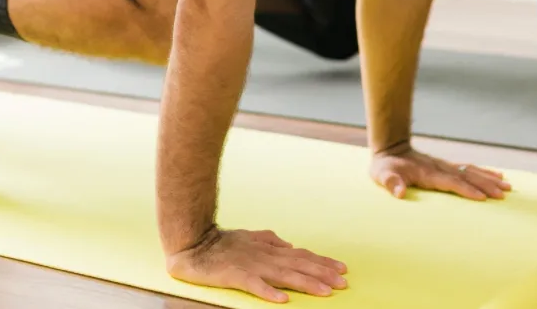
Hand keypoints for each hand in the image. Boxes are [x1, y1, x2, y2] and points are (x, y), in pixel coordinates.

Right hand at [166, 227, 347, 303]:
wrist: (193, 243)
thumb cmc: (221, 242)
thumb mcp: (249, 237)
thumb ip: (269, 239)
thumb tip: (289, 244)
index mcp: (269, 248)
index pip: (301, 255)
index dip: (322, 262)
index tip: (342, 269)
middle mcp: (264, 255)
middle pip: (299, 265)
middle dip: (323, 274)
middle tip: (343, 283)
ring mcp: (251, 265)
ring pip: (284, 275)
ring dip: (306, 283)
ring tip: (324, 292)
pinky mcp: (235, 275)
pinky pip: (254, 285)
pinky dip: (268, 291)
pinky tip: (283, 299)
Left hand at [369, 143, 512, 200]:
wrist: (391, 149)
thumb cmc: (386, 167)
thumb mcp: (382, 175)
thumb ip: (391, 183)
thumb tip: (399, 192)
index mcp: (428, 173)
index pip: (451, 182)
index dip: (466, 190)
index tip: (482, 198)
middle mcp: (441, 168)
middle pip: (467, 176)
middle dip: (486, 185)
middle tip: (504, 194)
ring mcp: (446, 165)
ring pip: (472, 171)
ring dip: (490, 178)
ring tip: (508, 186)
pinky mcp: (448, 166)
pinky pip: (470, 168)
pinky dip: (485, 172)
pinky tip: (498, 175)